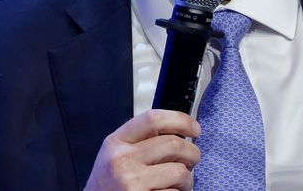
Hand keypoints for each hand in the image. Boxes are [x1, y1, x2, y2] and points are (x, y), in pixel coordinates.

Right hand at [84, 109, 200, 190]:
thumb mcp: (115, 156)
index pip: (154, 119)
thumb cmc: (108, 186)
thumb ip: (139, 141)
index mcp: (115, 143)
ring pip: (180, 172)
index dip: (181, 120)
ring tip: (177, 183)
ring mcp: (131, 182)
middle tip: (191, 160)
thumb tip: (179, 130)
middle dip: (192, 153)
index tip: (194, 128)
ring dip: (187, 179)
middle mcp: (121, 161)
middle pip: (174, 144)